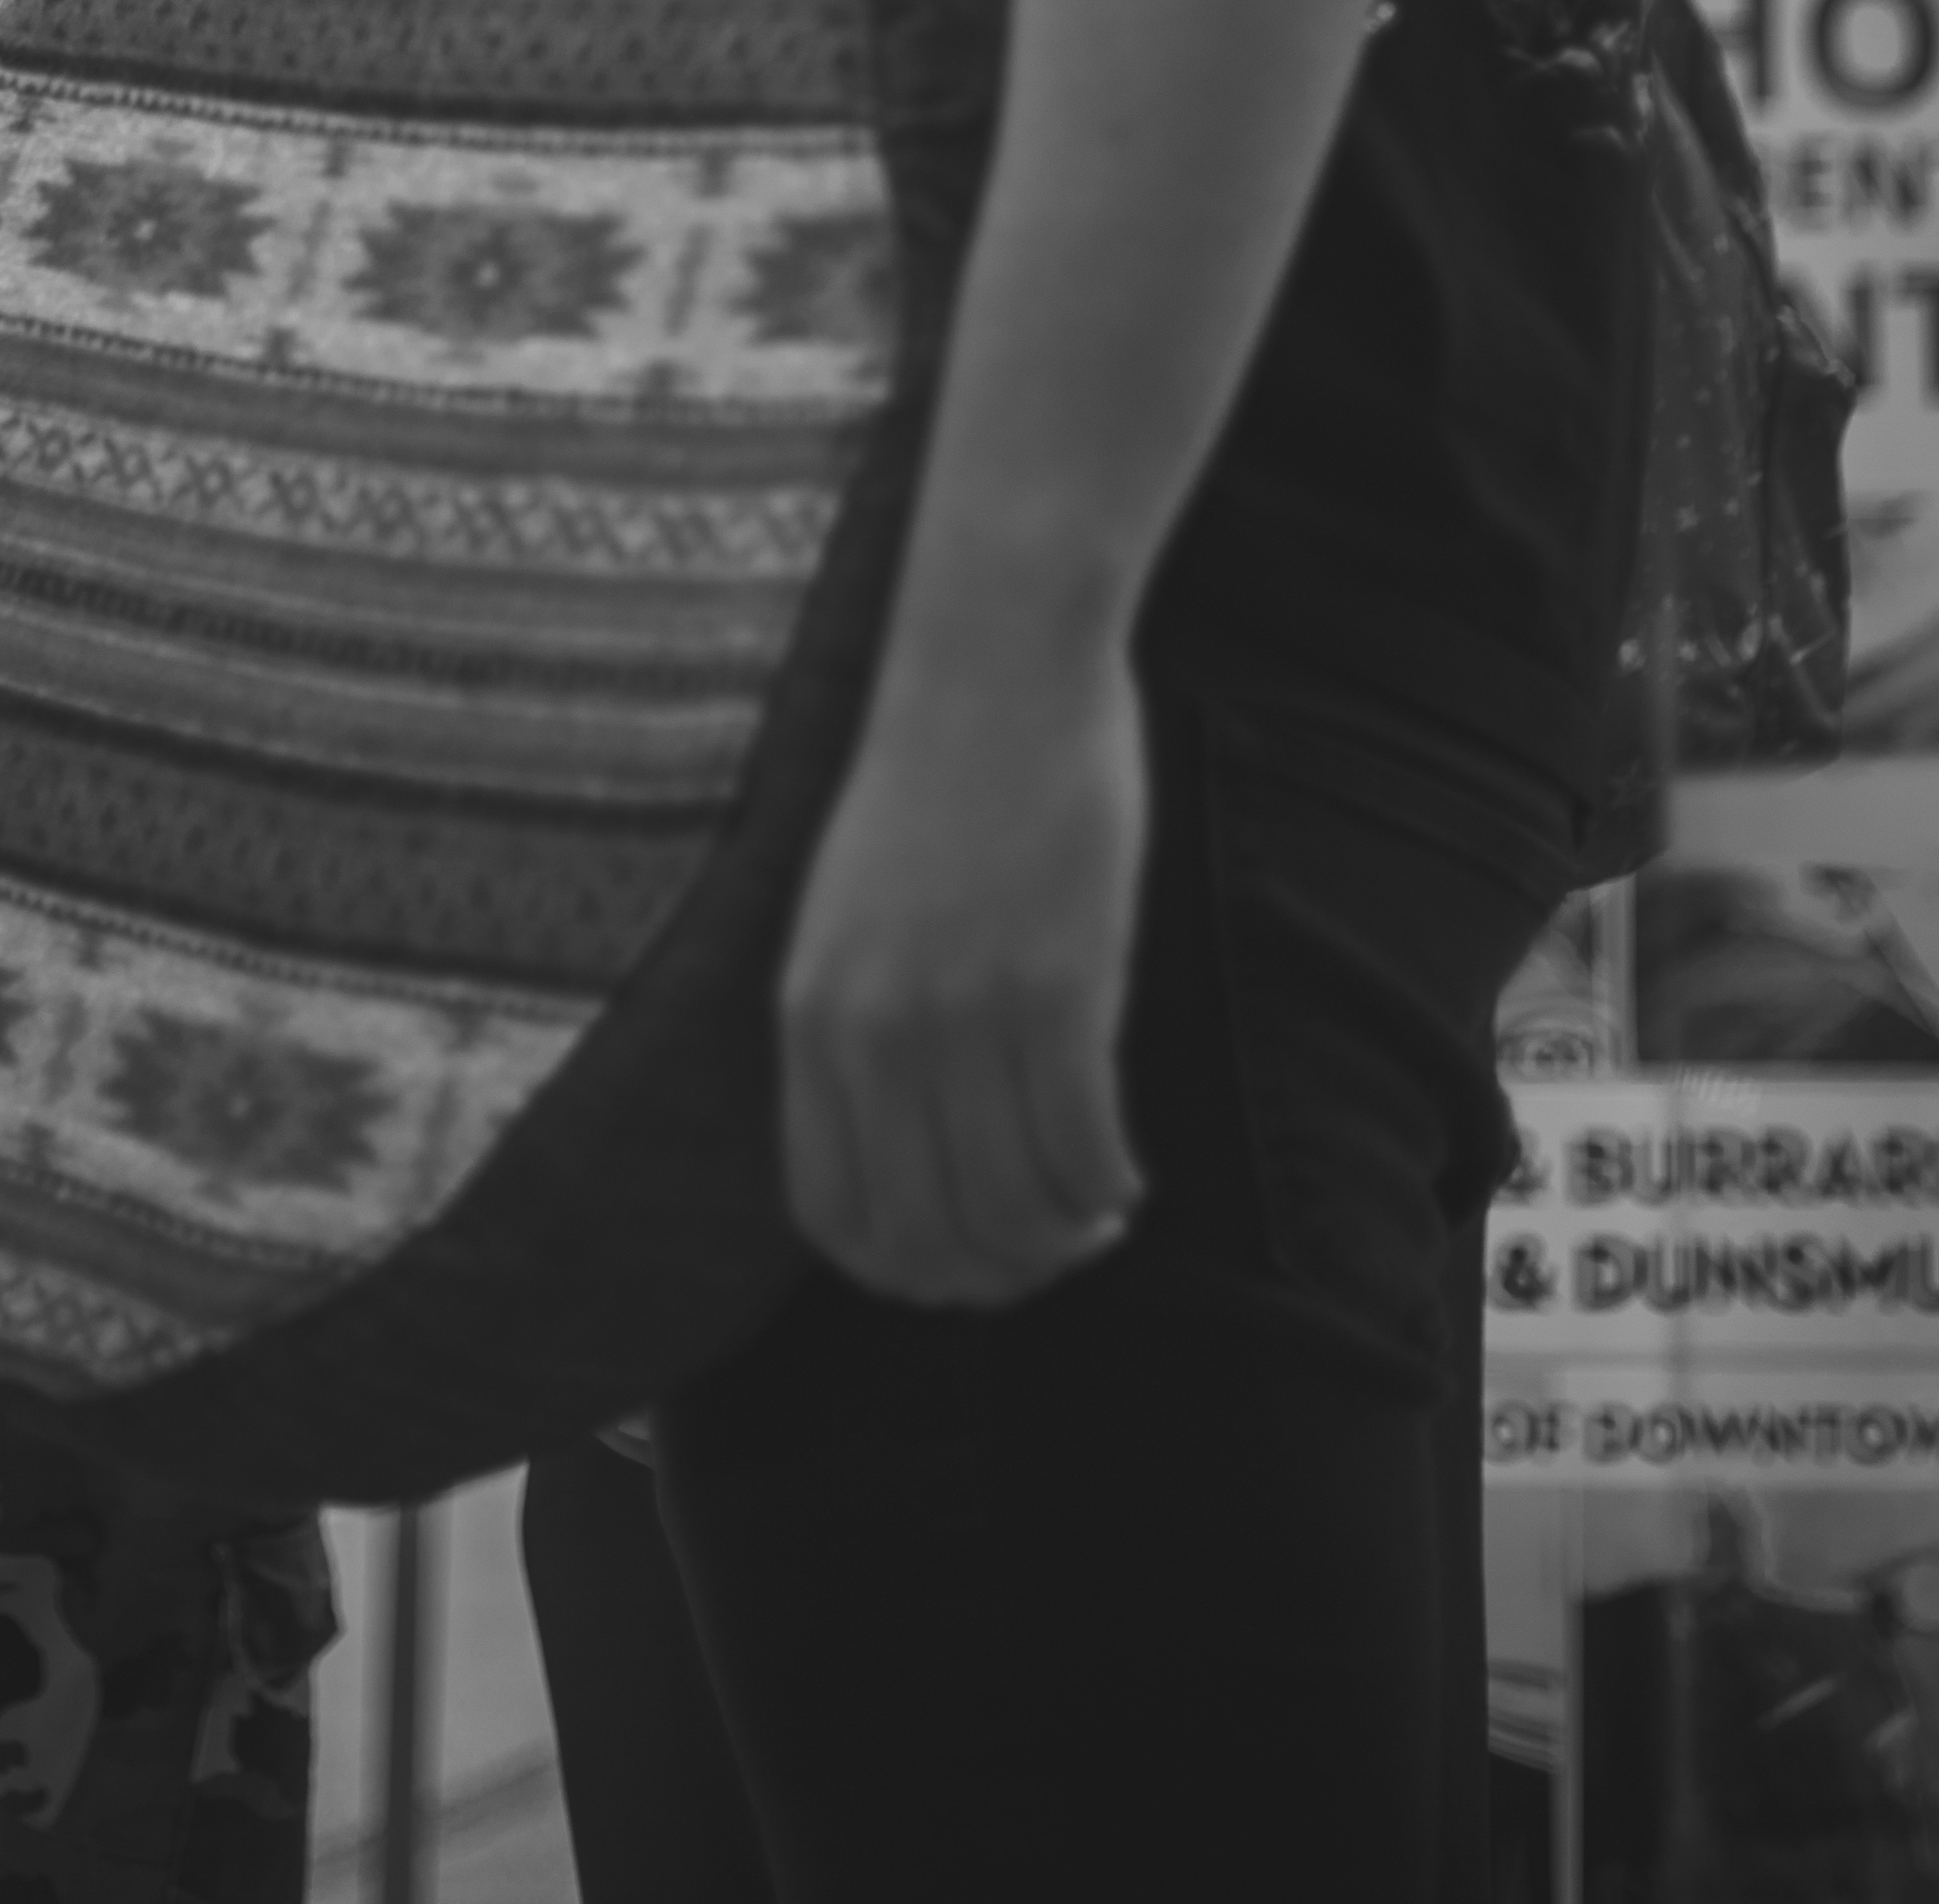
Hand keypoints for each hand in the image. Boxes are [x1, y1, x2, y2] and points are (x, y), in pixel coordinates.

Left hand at [778, 638, 1147, 1306]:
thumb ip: (862, 1030)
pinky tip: (1128, 1172)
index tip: (965, 1257)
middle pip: (931, 1240)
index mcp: (810, 1017)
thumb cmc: (933, 784)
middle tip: (1050, 1245)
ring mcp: (964, 1013)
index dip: (907, 1270)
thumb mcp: (846, 918)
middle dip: (997, 1275)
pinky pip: (1085, 1150)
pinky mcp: (1057, 986)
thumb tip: (911, 1156)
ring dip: (1066, 1236)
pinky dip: (1112, 1186)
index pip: (835, 1218)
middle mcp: (875, 1033)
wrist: (991, 664)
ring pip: (1016, 1211)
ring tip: (1097, 1207)